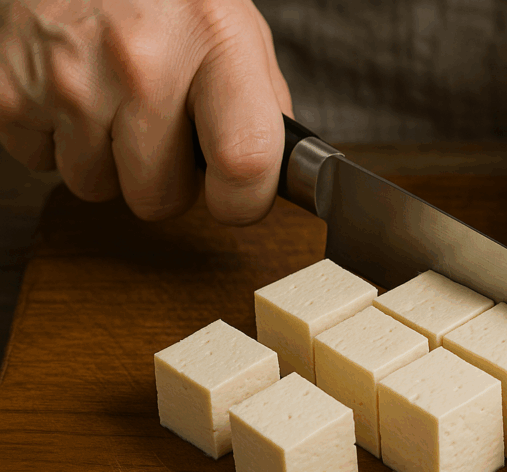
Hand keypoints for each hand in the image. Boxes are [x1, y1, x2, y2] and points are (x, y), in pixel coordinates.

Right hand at [0, 0, 291, 224]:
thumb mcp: (234, 26)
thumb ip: (257, 101)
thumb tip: (269, 173)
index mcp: (214, 43)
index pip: (245, 163)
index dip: (243, 200)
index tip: (235, 198)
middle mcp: (142, 63)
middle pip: (158, 197)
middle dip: (163, 180)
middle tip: (161, 134)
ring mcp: (69, 78)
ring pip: (95, 186)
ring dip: (106, 160)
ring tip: (112, 102)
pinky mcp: (10, 88)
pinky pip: (39, 161)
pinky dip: (55, 138)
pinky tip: (72, 90)